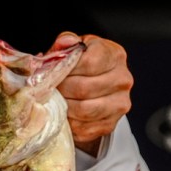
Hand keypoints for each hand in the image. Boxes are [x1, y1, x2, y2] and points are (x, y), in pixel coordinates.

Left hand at [50, 31, 132, 155]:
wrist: (93, 88)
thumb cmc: (81, 66)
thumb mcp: (73, 49)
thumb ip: (66, 44)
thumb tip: (65, 42)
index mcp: (115, 55)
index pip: (89, 62)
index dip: (66, 68)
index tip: (53, 71)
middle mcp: (122, 79)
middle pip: (84, 88)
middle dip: (60, 89)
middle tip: (48, 89)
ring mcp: (119, 103)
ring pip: (83, 110)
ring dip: (63, 106)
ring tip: (54, 100)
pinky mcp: (110, 124)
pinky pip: (83, 128)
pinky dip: (68, 123)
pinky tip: (63, 114)